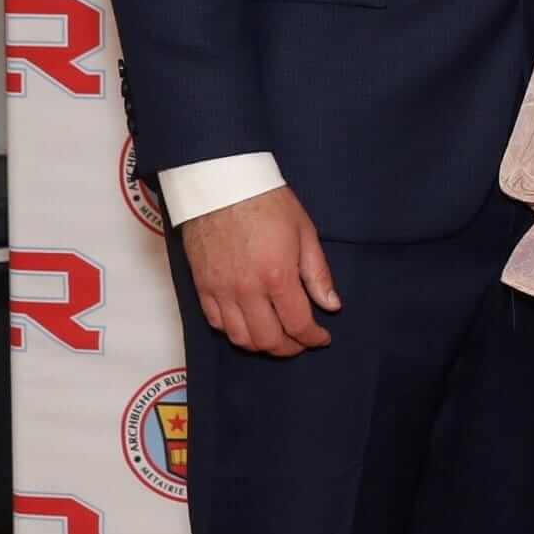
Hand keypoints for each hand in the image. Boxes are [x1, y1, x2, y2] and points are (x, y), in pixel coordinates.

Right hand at [178, 184, 338, 355]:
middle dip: (290, 348)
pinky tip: (249, 325)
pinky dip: (234, 332)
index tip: (322, 338)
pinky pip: (216, 323)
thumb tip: (332, 305)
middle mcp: (246, 290)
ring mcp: (220, 291)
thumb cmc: (269, 203)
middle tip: (302, 342)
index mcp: (277, 276)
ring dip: (262, 345)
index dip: (313, 338)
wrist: (221, 186)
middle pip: (268, 339)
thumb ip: (317, 274)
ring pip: (240, 338)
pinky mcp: (202, 287)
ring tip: (277, 338)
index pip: (297, 324)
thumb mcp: (305, 233)